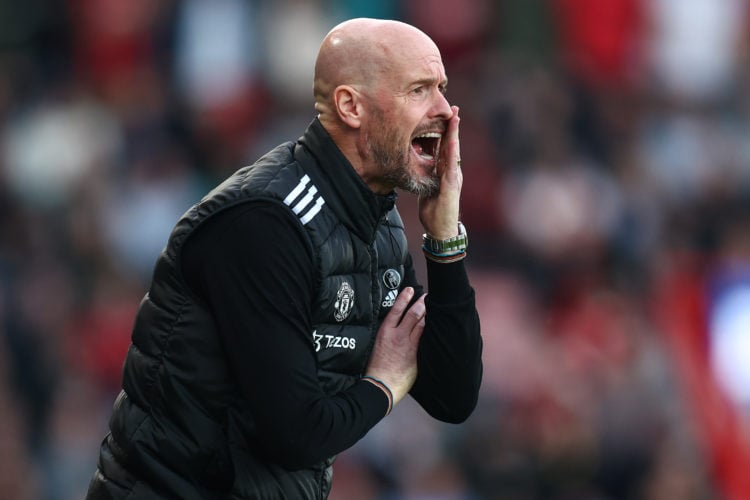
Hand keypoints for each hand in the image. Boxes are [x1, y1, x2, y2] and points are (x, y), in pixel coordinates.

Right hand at [364, 287, 425, 405]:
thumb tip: (395, 332)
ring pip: (421, 324)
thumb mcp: (377, 346)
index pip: (396, 309)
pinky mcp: (415, 353)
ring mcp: (407, 344)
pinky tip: (437, 326)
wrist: (380, 385)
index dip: (404, 298)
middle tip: (428, 296)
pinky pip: (425, 338)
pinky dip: (430, 330)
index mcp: (384, 332)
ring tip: (434, 307)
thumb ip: (387, 337)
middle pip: (412, 314)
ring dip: (428, 314)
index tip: (409, 290)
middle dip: (421, 303)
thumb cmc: (377, 369)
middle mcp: (397, 335)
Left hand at [419, 105, 461, 238]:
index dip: (445, 132)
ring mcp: (453, 179)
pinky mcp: (451, 187)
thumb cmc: (434, 210)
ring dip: (455, 135)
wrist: (440, 230)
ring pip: (454, 153)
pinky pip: (451, 167)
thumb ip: (426, 176)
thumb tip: (418, 165)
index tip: (445, 116)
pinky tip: (452, 143)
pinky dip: (452, 154)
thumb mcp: (427, 188)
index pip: (445, 148)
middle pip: (451, 145)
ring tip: (455, 119)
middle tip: (454, 108)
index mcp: (445, 172)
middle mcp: (451, 172)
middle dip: (453, 127)